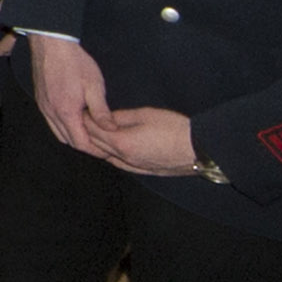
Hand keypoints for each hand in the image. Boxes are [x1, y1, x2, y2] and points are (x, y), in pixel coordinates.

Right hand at [27, 33, 114, 156]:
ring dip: (74, 137)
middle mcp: (51, 113)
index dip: (95, 150)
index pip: (80, 143)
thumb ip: (101, 111)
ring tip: (91, 134)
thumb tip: (111, 129)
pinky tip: (76, 120)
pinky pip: (52, 122)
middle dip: (85, 146)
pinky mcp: (41, 100)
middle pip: (68, 141)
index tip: (108, 151)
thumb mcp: (95, 86)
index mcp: (66, 112)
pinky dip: (64, 127)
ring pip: (58, 133)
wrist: (51, 44)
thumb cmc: (74, 62)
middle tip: (102, 145)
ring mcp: (44, 107)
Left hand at [87, 104, 202, 176]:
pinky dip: (112, 155)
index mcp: (122, 143)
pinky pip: (121, 164)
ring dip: (99, 145)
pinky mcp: (145, 171)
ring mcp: (135, 167)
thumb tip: (106, 117)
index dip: (86, 119)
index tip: (81, 110)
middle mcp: (125, 159)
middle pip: (98, 145)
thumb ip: (121, 117)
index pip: (94, 131)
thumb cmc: (174, 128)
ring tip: (95, 131)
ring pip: (107, 156)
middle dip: (88, 131)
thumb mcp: (145, 115)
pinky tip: (111, 149)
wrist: (199, 149)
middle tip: (84, 119)